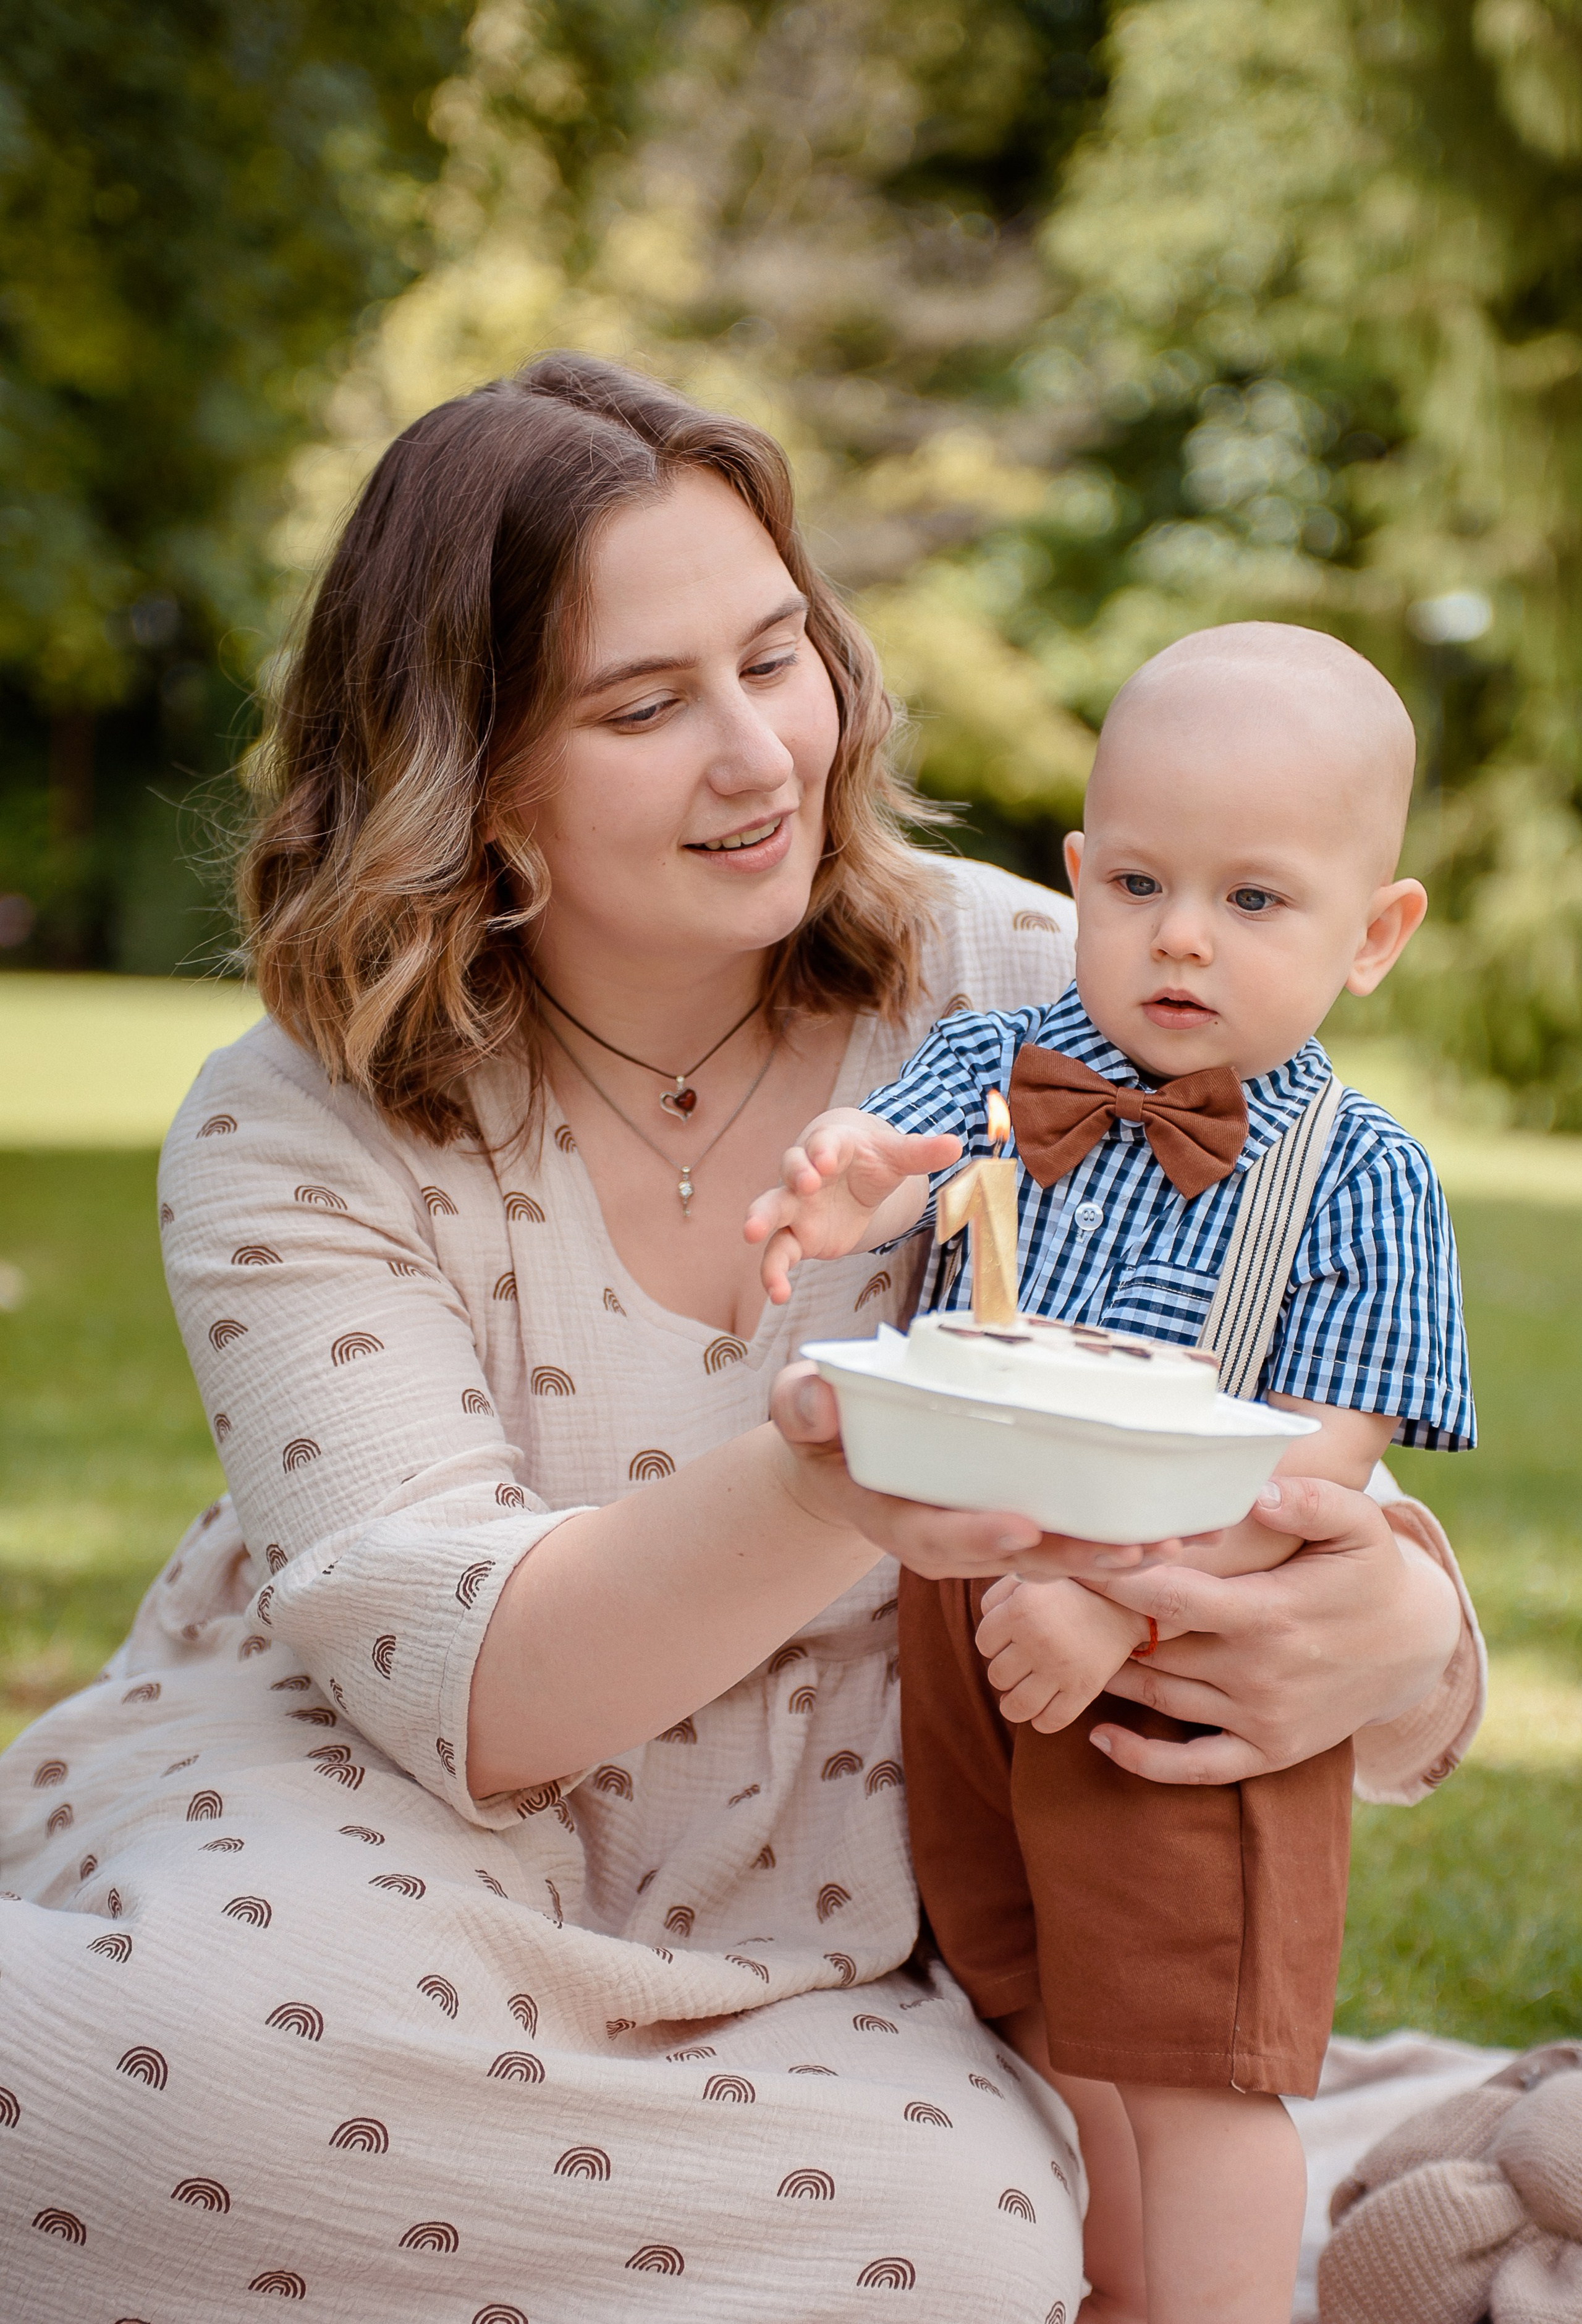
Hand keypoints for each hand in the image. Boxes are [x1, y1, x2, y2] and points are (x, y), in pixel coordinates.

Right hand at [745, 1108, 959, 1302]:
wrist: (852, 1177)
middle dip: (795, 1176)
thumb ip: (920, 1153)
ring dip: (761, 1218)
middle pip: (790, 1171)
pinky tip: (778, 1294)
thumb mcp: (897, 1157)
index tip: (826, 1160)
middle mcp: (806, 1175)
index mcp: (831, 1147)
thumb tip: (955, 1146)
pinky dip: (774, 1272)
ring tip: (751, 1233)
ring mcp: (796, 1206)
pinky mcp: (796, 1237)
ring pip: (772, 1210)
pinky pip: (778, 1253)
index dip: (822, 1151)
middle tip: (805, 1184)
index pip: (824, 1144)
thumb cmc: (872, 1162)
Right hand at [768, 1361, 1159, 1583]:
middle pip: (1017, 1560)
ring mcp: (988, 1538)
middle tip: (1135, 1549)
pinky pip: (1073, 1539)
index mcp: (898, 1517)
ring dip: (1115, 1556)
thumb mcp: (801, 1407)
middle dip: (1077, 1558)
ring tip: (1174, 1544)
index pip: (937, 1537)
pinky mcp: (1020, 1527)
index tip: (1022, 1527)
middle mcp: (950, 1542)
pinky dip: (1123, 1538)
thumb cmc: (825, 1426)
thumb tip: (813, 1397)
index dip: (978, 1536)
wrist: (844, 1460)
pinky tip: (1177, 1528)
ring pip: (1057, 1558)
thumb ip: (803, 1405)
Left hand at [976, 1576, 1151, 1730]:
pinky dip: (1041, 1721)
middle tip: (1021, 1663)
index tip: (1010, 1639)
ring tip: (1023, 1692)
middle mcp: (1037, 1639)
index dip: (994, 1643)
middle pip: (996, 1676)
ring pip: (1015, 1706)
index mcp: (1021, 1608)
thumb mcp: (1034, 1577)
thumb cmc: (1074, 1588)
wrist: (1130, 1603)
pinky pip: (1049, 1722)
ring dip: (1014, 1703)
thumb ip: (1000, 1594)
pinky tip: (1044, 1706)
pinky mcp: (1084, 1690)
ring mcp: (1060, 1669)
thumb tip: (986, 1620)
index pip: (983, 1644)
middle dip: (1005, 1671)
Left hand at [1080, 1474, 1463, 1784]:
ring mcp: (1260, 1719)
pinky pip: (1192, 1768)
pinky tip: (1099, 1736)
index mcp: (1270, 1615)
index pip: (1173, 1597)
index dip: (1118, 1580)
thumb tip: (1257, 1490)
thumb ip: (1312, 1501)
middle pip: (1154, 1648)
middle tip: (1043, 1599)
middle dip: (1099, 1624)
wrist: (1415, 1646)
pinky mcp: (1267, 1753)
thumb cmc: (1371, 1572)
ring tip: (1057, 1647)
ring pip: (1160, 1698)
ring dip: (1108, 1674)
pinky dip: (1141, 1760)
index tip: (1072, 1559)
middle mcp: (1259, 1673)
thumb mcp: (1360, 1525)